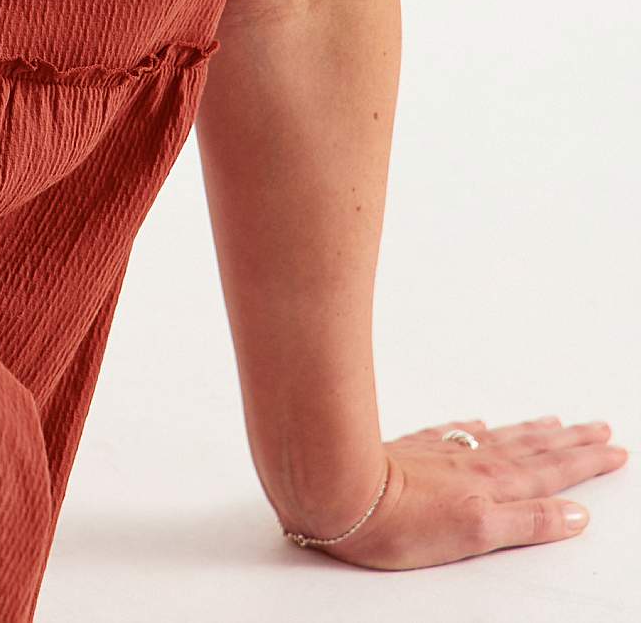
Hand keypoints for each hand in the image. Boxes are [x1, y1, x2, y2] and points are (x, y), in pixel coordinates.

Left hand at [300, 414, 628, 570]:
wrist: (340, 490)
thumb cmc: (400, 521)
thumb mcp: (477, 533)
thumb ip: (527, 522)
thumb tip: (575, 513)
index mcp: (493, 485)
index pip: (551, 472)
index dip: (585, 462)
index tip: (614, 448)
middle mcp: (473, 463)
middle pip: (533, 448)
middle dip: (570, 440)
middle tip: (600, 427)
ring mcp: (443, 453)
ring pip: (501, 438)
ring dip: (533, 431)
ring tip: (556, 420)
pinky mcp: (414, 450)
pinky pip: (458, 432)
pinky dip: (478, 428)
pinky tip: (481, 424)